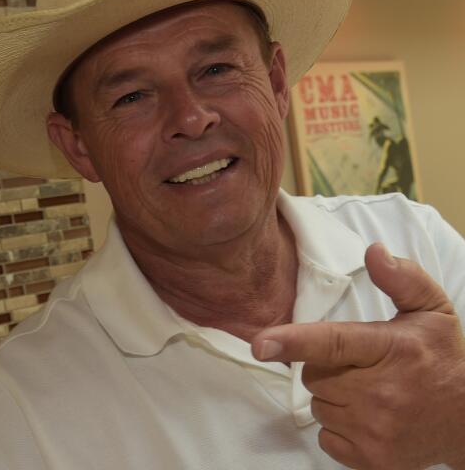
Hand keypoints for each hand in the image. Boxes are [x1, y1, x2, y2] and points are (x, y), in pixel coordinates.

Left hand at [252, 243, 464, 469]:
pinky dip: (340, 428)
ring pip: (318, 406)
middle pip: (313, 375)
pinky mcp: (371, 460)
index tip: (260, 344)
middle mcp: (380, 393)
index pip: (332, 342)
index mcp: (389, 349)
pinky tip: (368, 418)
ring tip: (370, 392)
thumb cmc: (442, 359)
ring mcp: (375, 430)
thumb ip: (402, 279)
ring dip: (334, 398)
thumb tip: (374, 252)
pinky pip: (327, 437)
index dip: (292, 342)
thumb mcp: (431, 310)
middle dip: (328, 368)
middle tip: (362, 367)